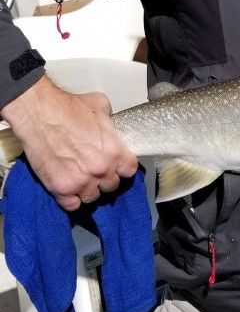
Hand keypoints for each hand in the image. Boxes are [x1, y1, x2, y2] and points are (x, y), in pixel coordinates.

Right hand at [1, 75, 137, 210]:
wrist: (39, 113)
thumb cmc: (67, 107)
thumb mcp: (100, 105)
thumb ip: (110, 121)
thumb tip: (110, 126)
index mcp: (114, 151)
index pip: (129, 170)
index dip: (122, 167)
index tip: (116, 166)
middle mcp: (101, 170)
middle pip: (111, 185)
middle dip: (104, 178)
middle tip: (94, 170)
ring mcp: (81, 182)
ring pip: (92, 197)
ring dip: (88, 190)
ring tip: (80, 179)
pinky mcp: (60, 189)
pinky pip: (72, 205)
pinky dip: (71, 200)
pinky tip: (69, 189)